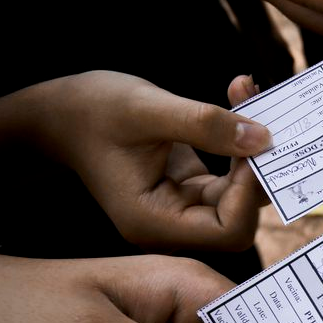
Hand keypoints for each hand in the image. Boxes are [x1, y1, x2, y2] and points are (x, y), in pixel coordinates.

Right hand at [39, 71, 271, 251]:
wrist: (59, 112)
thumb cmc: (91, 111)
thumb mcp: (147, 110)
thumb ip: (205, 125)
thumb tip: (263, 139)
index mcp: (154, 221)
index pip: (230, 230)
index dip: (250, 193)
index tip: (253, 142)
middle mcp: (170, 224)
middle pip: (240, 215)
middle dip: (258, 167)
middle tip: (262, 113)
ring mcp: (181, 207)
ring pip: (241, 192)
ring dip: (253, 147)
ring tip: (245, 92)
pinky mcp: (189, 186)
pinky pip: (230, 174)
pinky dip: (240, 140)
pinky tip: (236, 95)